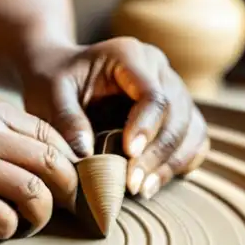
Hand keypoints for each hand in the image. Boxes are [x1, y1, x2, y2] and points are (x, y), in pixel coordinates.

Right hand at [0, 94, 78, 239]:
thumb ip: (2, 131)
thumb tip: (53, 162)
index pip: (50, 134)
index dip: (68, 161)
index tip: (68, 181)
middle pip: (52, 163)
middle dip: (67, 190)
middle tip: (65, 206)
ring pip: (35, 193)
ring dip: (40, 214)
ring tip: (29, 221)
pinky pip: (6, 219)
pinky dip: (10, 229)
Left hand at [21, 37, 209, 199]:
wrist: (59, 73)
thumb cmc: (53, 80)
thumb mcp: (50, 93)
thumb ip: (66, 118)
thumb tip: (87, 152)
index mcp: (130, 55)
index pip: (153, 94)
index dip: (146, 127)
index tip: (128, 154)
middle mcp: (159, 69)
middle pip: (177, 114)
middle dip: (157, 154)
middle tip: (133, 185)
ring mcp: (173, 89)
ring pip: (190, 129)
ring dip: (171, 163)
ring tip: (143, 190)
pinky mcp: (177, 113)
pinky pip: (194, 139)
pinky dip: (181, 163)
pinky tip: (156, 182)